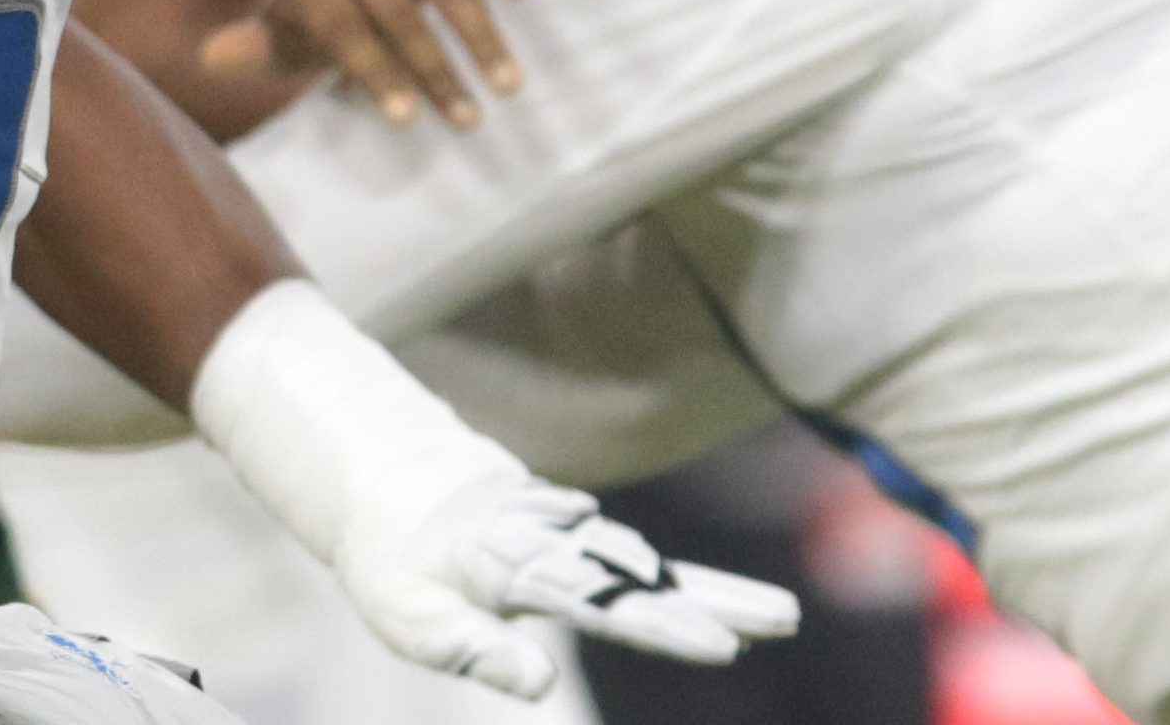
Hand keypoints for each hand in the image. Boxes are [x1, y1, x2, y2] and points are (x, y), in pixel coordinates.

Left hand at [203, 0, 526, 128]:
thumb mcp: (289, 14)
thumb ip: (262, 45)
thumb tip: (210, 59)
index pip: (342, 28)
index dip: (373, 72)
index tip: (407, 119)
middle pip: (398, 11)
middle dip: (435, 68)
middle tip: (470, 118)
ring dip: (478, 31)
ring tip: (508, 82)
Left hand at [341, 474, 799, 698]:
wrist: (386, 483)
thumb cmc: (395, 568)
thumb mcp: (409, 620)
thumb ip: (474, 651)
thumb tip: (542, 687)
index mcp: (508, 561)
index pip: (594, 598)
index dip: (656, 623)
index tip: (719, 646)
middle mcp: (550, 540)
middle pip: (638, 579)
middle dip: (708, 602)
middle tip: (782, 621)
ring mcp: (568, 536)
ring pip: (650, 568)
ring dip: (714, 590)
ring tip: (783, 616)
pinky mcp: (576, 544)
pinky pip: (641, 567)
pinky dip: (690, 584)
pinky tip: (745, 611)